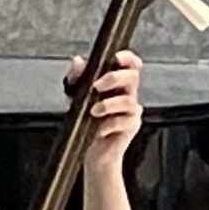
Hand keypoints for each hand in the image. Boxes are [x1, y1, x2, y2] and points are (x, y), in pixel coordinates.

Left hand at [71, 50, 144, 171]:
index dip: (127, 58)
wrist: (92, 152)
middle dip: (114, 78)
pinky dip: (109, 123)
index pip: (130, 64)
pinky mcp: (132, 126)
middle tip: (96, 87)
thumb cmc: (87, 123)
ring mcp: (132, 111)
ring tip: (93, 112)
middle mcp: (128, 94)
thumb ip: (77, 78)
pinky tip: (99, 128)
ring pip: (128, 100)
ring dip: (108, 104)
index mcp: (117, 84)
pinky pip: (125, 120)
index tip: (116, 57)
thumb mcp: (76, 97)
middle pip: (132, 77)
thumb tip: (78, 61)